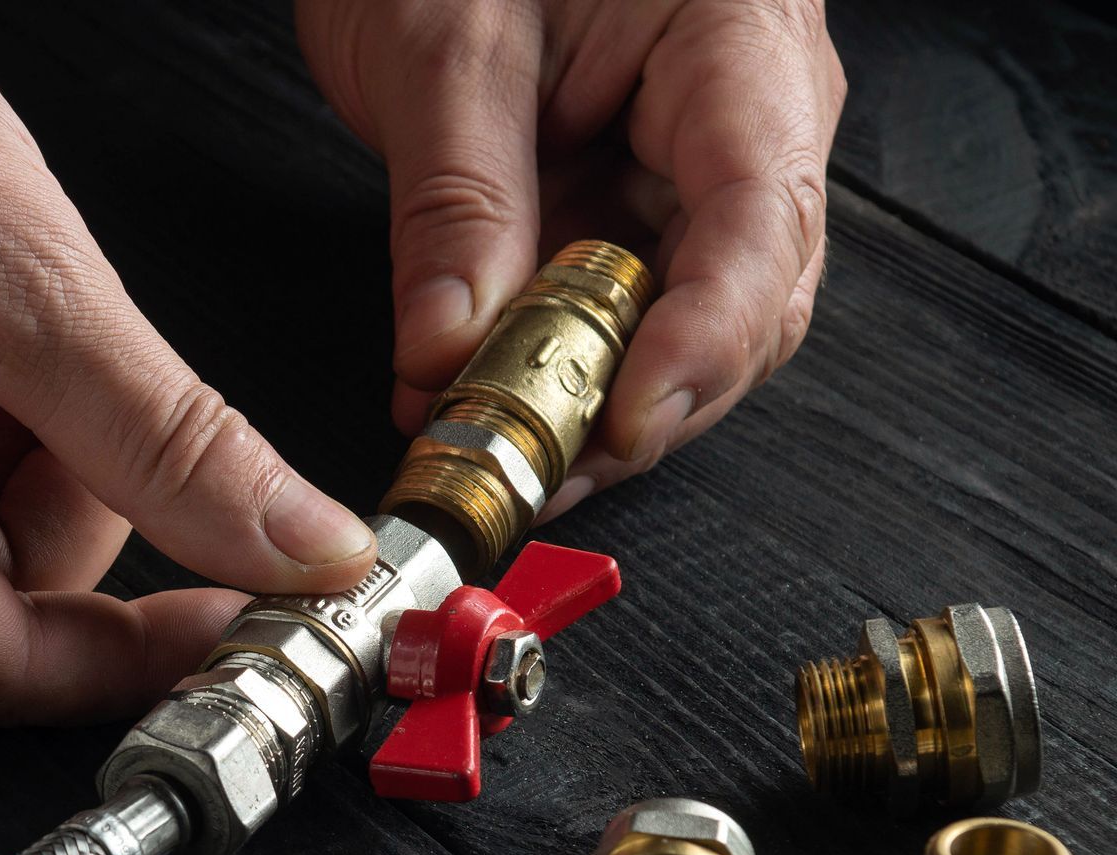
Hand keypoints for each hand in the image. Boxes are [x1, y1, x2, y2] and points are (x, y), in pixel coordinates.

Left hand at [298, 0, 845, 517]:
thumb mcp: (443, 45)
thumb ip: (455, 202)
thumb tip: (449, 351)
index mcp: (737, 39)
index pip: (757, 218)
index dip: (701, 340)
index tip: (625, 420)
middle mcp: (741, 114)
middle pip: (737, 301)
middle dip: (637, 402)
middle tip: (532, 467)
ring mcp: (685, 167)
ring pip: (674, 326)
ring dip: (585, 407)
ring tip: (492, 452)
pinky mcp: (626, 205)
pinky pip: (609, 314)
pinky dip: (546, 375)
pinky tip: (476, 407)